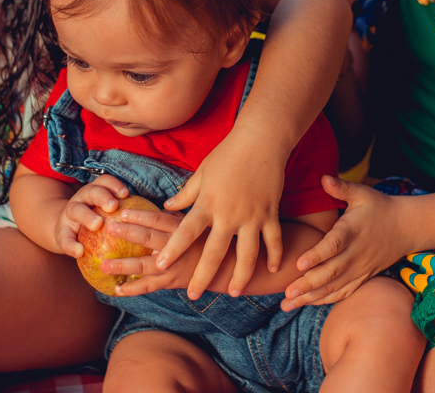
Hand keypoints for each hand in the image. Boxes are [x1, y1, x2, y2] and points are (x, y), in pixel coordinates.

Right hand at [56, 174, 130, 257]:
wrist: (66, 230)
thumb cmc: (95, 220)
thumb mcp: (106, 212)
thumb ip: (123, 213)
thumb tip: (156, 220)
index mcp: (95, 192)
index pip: (105, 182)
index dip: (114, 185)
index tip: (125, 193)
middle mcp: (82, 199)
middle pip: (92, 192)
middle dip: (103, 196)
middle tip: (113, 206)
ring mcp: (70, 214)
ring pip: (76, 209)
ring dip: (87, 216)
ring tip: (97, 224)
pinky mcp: (61, 232)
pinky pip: (65, 239)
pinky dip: (71, 245)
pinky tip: (79, 252)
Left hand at [100, 208, 197, 295]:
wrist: (221, 267)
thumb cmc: (203, 240)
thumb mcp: (194, 223)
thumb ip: (175, 215)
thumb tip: (157, 204)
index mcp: (181, 228)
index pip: (158, 220)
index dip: (141, 216)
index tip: (122, 212)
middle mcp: (177, 247)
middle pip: (150, 239)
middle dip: (129, 233)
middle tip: (110, 228)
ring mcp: (173, 266)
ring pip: (146, 266)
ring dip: (124, 266)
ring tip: (104, 265)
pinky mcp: (171, 282)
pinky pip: (149, 286)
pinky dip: (133, 289)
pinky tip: (116, 289)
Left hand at [156, 129, 285, 299]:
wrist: (260, 140)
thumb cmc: (227, 154)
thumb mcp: (202, 173)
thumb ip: (185, 194)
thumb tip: (167, 207)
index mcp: (207, 203)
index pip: (185, 231)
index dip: (172, 249)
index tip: (159, 266)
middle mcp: (228, 213)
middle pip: (214, 252)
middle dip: (203, 276)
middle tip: (194, 295)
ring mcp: (252, 215)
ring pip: (247, 254)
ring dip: (241, 275)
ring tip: (234, 291)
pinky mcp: (270, 212)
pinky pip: (273, 240)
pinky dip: (275, 255)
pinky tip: (272, 270)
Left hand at [282, 176, 407, 310]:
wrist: (406, 227)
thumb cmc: (379, 207)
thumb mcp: (362, 193)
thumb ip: (341, 187)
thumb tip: (323, 177)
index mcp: (352, 231)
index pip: (334, 245)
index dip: (317, 255)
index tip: (299, 263)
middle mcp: (356, 253)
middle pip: (331, 272)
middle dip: (308, 284)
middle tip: (286, 293)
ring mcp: (360, 268)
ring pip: (334, 287)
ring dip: (311, 297)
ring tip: (288, 305)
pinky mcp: (362, 277)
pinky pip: (343, 293)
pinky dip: (325, 300)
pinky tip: (306, 303)